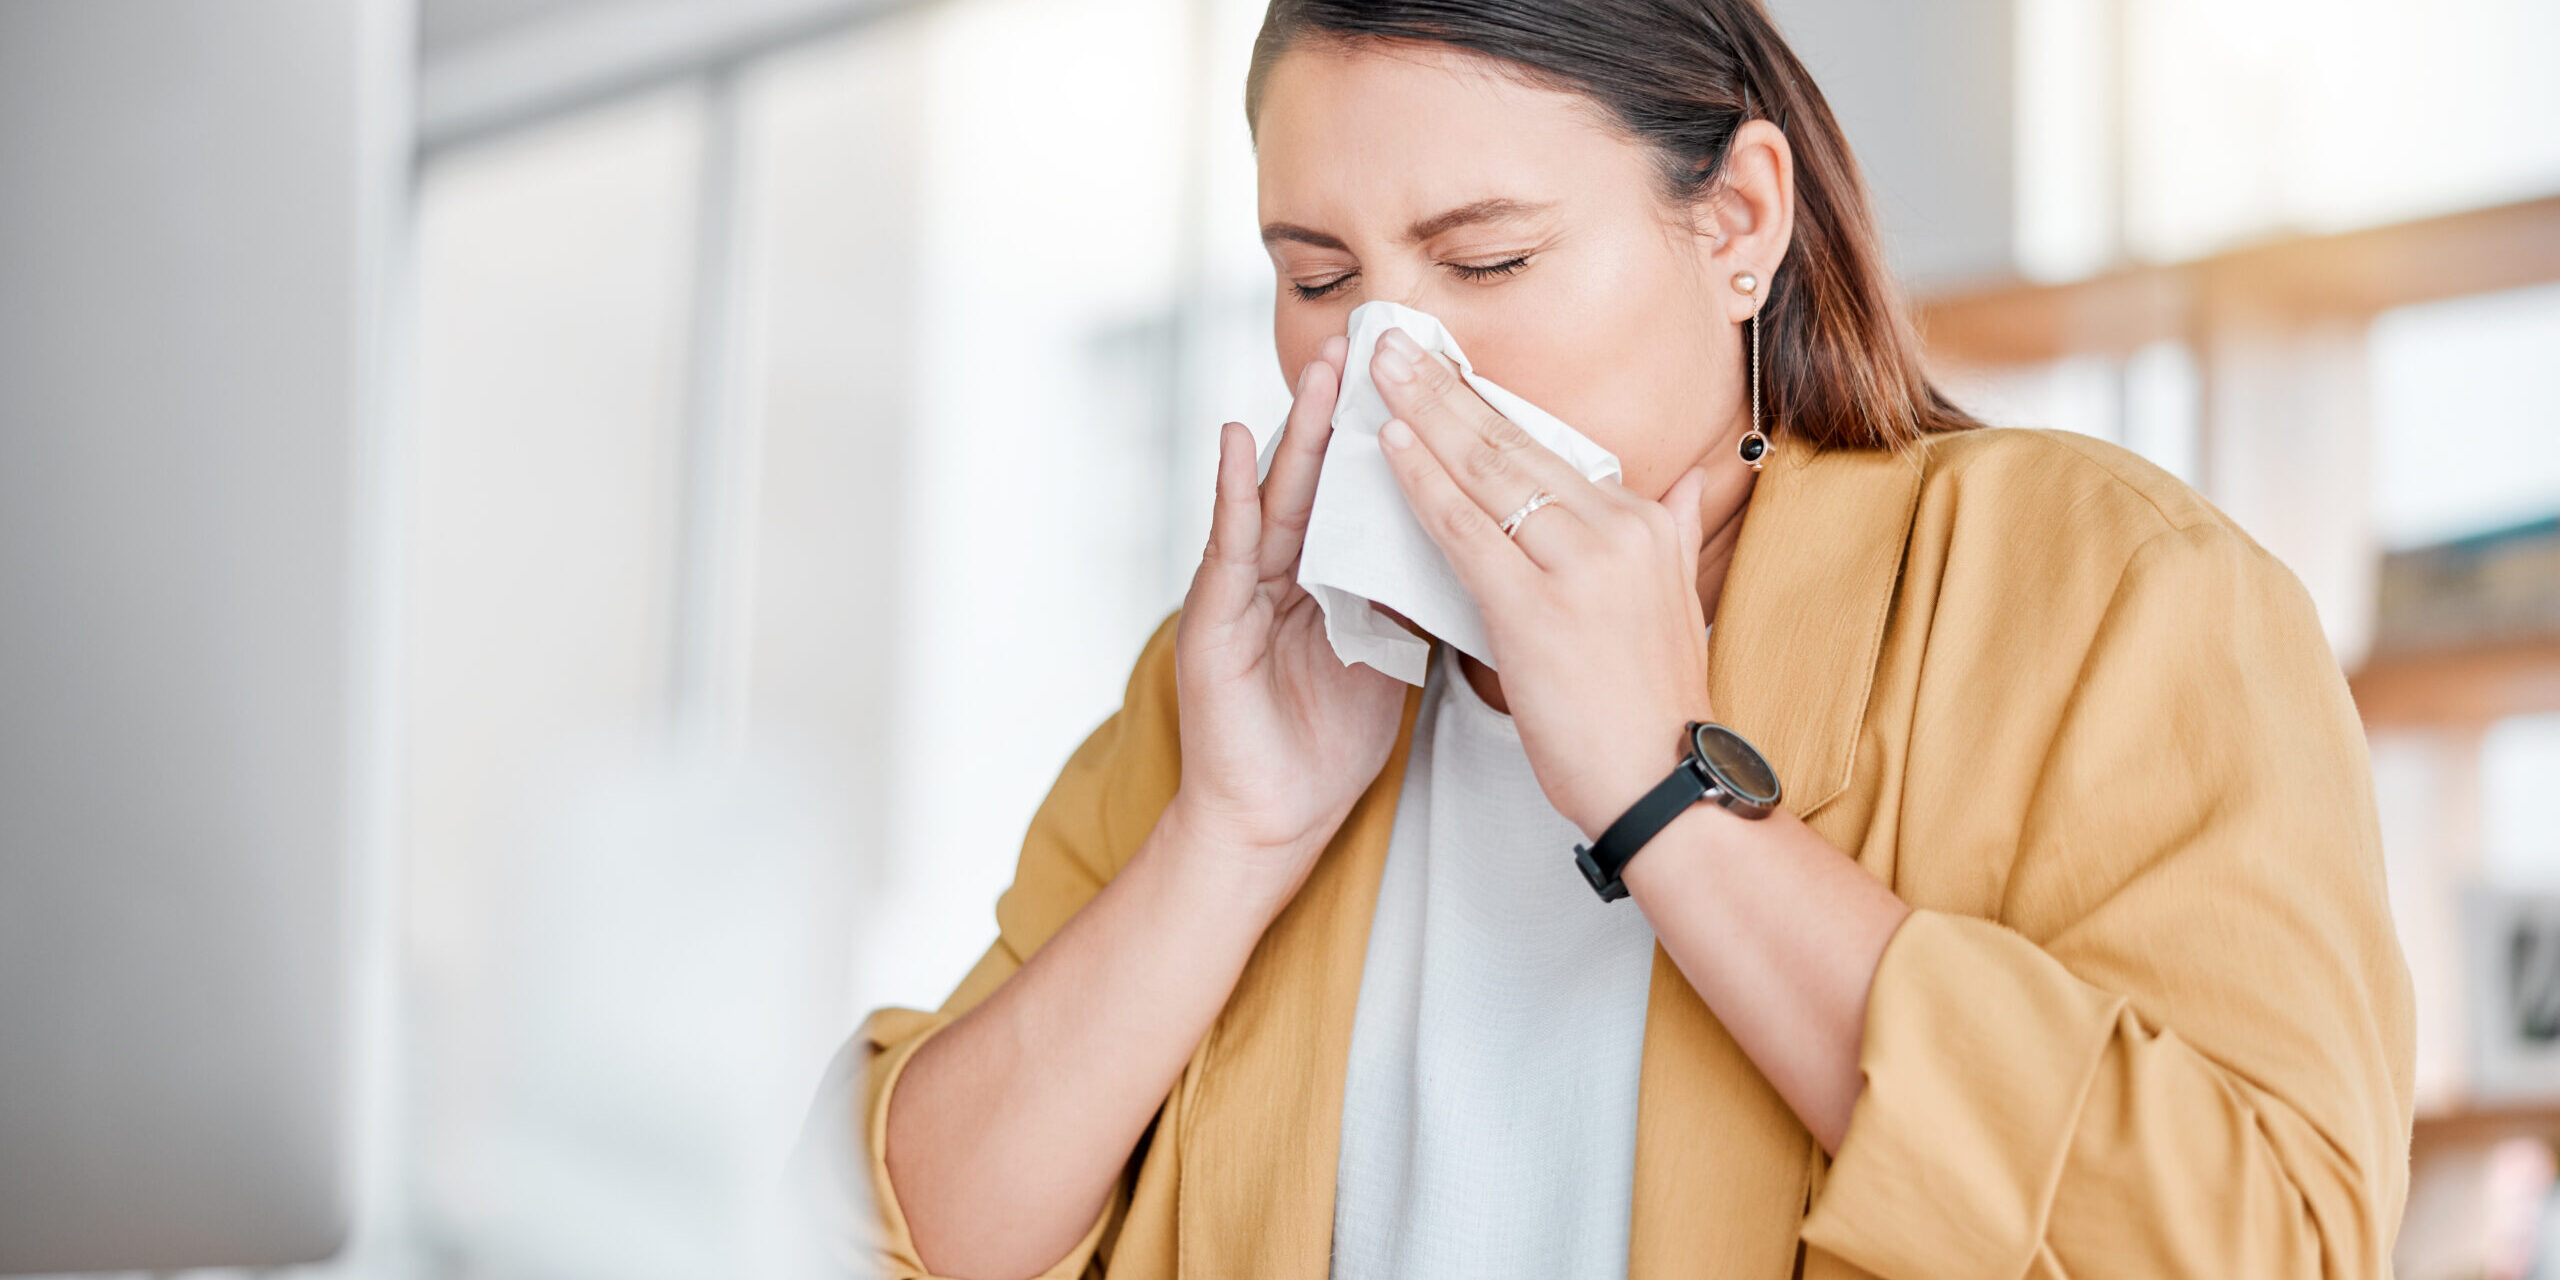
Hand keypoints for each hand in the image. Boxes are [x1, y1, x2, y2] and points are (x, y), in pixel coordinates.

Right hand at [1166, 335, 1405, 907]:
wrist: (1273, 817)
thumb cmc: (1329, 740)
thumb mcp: (1392, 651)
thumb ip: (1418, 593)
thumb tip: (1482, 543)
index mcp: (1333, 573)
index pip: (1370, 489)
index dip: (1400, 436)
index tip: (1434, 374)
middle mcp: (1287, 568)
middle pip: (1328, 476)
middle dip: (1352, 409)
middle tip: (1380, 339)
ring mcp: (1245, 588)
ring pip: (1281, 494)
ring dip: (1301, 430)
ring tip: (1325, 370)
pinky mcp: (1212, 618)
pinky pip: (1226, 546)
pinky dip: (1229, 492)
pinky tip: (1237, 442)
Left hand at [1368, 326, 1729, 836]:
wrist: (1664, 787)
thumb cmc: (1653, 709)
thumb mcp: (1683, 602)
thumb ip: (1679, 532)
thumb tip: (1693, 482)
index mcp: (1643, 523)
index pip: (1548, 446)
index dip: (1485, 402)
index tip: (1440, 361)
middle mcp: (1616, 529)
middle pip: (1512, 442)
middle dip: (1444, 385)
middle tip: (1390, 337)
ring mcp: (1577, 565)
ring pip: (1485, 471)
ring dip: (1423, 413)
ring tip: (1376, 367)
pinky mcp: (1535, 608)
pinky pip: (1465, 530)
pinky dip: (1422, 483)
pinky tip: (1388, 446)